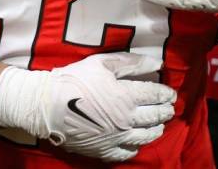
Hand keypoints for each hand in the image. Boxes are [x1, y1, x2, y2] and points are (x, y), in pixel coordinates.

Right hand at [0, 53, 175, 161]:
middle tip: (170, 109)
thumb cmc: (75, 79)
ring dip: (156, 130)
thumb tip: (157, 65)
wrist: (46, 105)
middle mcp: (126, 120)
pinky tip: (137, 142)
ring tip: (160, 126)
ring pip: (144, 137)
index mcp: (126, 96)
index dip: (165, 94)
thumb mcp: (103, 63)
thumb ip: (132, 63)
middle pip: (154, 117)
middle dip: (165, 112)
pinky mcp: (104, 150)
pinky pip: (126, 153)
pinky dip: (136, 147)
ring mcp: (116, 137)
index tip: (171, 94)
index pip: (154, 95)